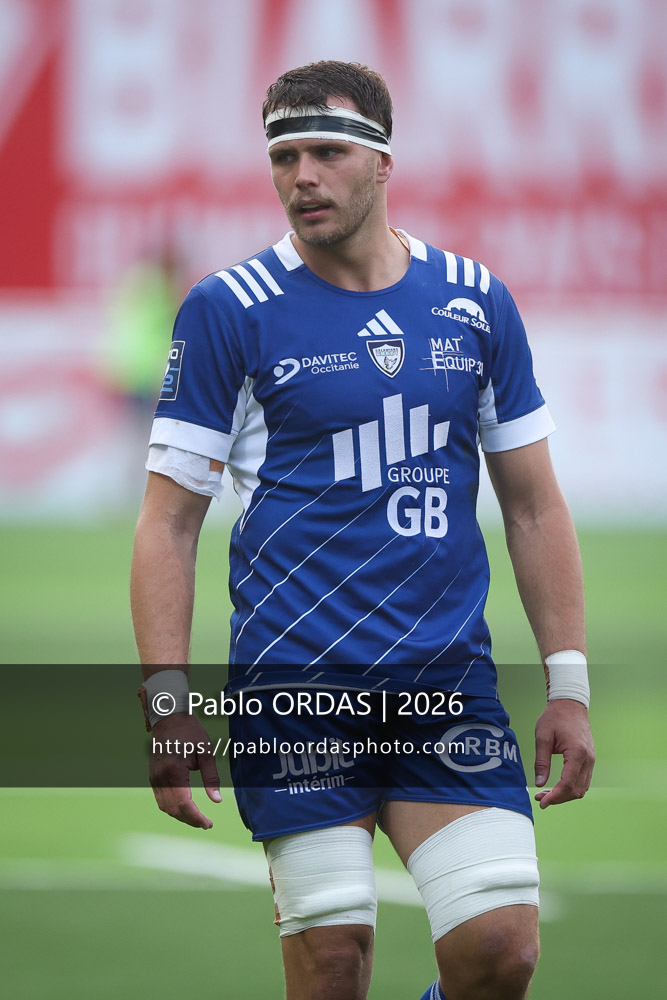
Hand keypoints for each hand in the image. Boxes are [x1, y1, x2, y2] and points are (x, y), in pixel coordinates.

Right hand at [149, 713, 221, 828]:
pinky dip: (172, 808)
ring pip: (165, 807)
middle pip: (174, 809)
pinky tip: (185, 808)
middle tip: (206, 824)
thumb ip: (211, 777)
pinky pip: (161, 799)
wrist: (168, 718)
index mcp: (174, 770)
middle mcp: (161, 777)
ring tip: (197, 818)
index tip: (208, 824)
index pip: (184, 804)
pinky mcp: (152, 777)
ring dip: (180, 816)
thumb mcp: (206, 752)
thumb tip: (217, 800)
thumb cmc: (190, 732)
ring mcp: (154, 778)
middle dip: (190, 820)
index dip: (196, 818)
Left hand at [534, 699, 594, 808]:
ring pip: (582, 788)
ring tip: (546, 794)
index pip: (568, 784)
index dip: (555, 797)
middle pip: (576, 790)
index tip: (541, 802)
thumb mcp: (543, 737)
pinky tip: (557, 787)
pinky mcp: (589, 759)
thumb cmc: (555, 717)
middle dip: (558, 798)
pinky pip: (583, 780)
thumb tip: (539, 784)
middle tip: (540, 798)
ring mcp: (591, 759)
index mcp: (577, 753)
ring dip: (565, 795)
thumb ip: (541, 761)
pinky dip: (571, 788)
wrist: (570, 704)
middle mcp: (588, 759)